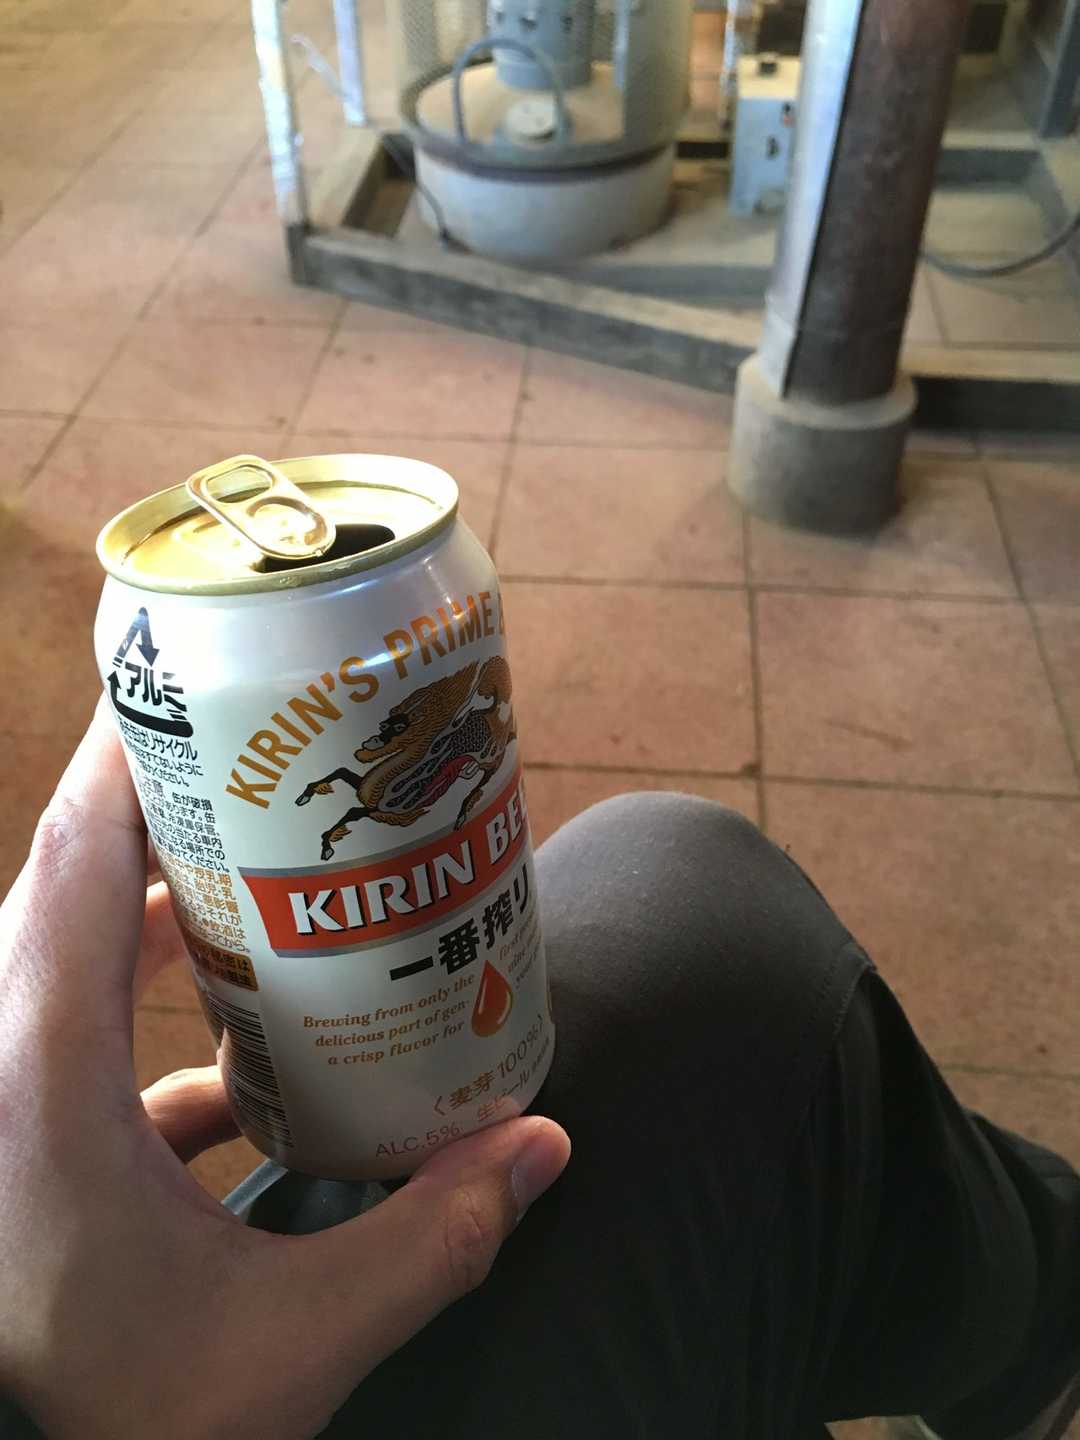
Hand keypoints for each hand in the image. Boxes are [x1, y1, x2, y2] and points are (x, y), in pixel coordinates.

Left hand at [0, 705, 569, 1438]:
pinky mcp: (25, 1139)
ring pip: (71, 952)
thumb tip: (541, 1146)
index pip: (75, 868)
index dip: (125, 760)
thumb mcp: (294, 1343)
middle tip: (267, 770)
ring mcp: (11, 1102)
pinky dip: (147, 1001)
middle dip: (168, 814)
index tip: (187, 679)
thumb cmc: (122, 1422)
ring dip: (160, 905)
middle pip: (75, 886)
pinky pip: (75, 1027)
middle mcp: (10, 1069)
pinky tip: (244, 1045)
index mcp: (44, 1082)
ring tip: (268, 880)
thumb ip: (430, 1241)